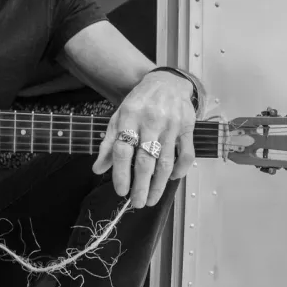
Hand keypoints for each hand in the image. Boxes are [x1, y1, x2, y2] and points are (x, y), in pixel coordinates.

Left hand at [93, 71, 196, 207]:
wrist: (166, 83)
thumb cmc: (139, 103)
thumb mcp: (118, 117)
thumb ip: (108, 143)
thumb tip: (98, 170)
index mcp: (129, 117)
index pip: (123, 150)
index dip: (121, 173)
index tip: (120, 191)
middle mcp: (151, 121)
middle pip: (145, 160)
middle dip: (141, 186)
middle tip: (137, 203)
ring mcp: (171, 125)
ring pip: (165, 161)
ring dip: (159, 185)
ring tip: (151, 200)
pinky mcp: (187, 128)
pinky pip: (186, 154)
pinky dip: (180, 170)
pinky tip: (171, 179)